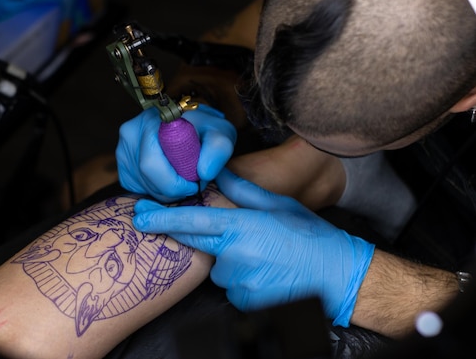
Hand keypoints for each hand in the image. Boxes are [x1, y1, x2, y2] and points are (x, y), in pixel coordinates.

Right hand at [116, 105, 235, 201]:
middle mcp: (131, 132)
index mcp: (151, 121)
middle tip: (191, 183)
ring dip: (166, 191)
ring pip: (142, 186)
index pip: (152, 165)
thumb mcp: (220, 133)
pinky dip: (156, 190)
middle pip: (146, 178)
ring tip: (182, 177)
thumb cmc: (205, 129)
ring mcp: (122, 147)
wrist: (192, 125)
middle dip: (172, 189)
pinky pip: (137, 187)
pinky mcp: (122, 163)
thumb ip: (217, 150)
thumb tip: (204, 172)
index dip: (175, 183)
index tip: (195, 183)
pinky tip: (169, 178)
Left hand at [132, 168, 374, 326]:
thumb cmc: (310, 236)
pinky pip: (232, 288)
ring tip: (266, 259)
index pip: (190, 222)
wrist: (338, 276)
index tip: (139, 215)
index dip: (160, 219)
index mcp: (240, 227)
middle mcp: (234, 256)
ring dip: (234, 263)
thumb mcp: (278, 206)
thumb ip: (242, 191)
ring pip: (220, 269)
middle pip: (205, 247)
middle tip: (256, 242)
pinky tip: (267, 274)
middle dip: (219, 241)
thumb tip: (219, 173)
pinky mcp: (244, 305)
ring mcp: (238, 284)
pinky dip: (244, 281)